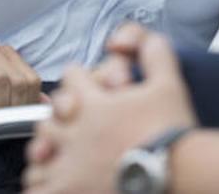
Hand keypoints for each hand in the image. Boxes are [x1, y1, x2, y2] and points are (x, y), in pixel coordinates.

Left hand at [22, 30, 195, 193]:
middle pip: (48, 117)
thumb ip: (156, 55)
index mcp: (92, 104)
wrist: (181, 178)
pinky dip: (43, 187)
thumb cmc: (174, 138)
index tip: (86, 92)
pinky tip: (56, 187)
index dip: (79, 80)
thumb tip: (151, 39)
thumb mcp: (170, 87)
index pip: (70, 76)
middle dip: (57, 123)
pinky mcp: (68, 193)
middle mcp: (74, 132)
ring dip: (47, 156)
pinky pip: (37, 189)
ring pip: (39, 154)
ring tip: (59, 163)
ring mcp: (69, 165)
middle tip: (69, 133)